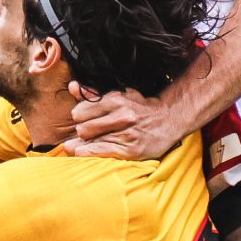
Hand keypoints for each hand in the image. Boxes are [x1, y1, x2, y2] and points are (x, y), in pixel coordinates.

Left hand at [66, 88, 188, 159]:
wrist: (168, 120)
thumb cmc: (139, 107)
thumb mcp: (119, 95)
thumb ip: (93, 93)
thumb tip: (72, 86)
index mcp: (115, 100)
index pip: (79, 112)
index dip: (79, 117)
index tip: (85, 120)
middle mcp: (121, 116)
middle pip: (82, 129)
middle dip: (82, 132)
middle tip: (89, 133)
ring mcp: (126, 134)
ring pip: (89, 143)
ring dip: (83, 145)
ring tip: (86, 144)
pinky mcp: (130, 150)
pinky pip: (99, 153)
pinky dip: (88, 154)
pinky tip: (83, 153)